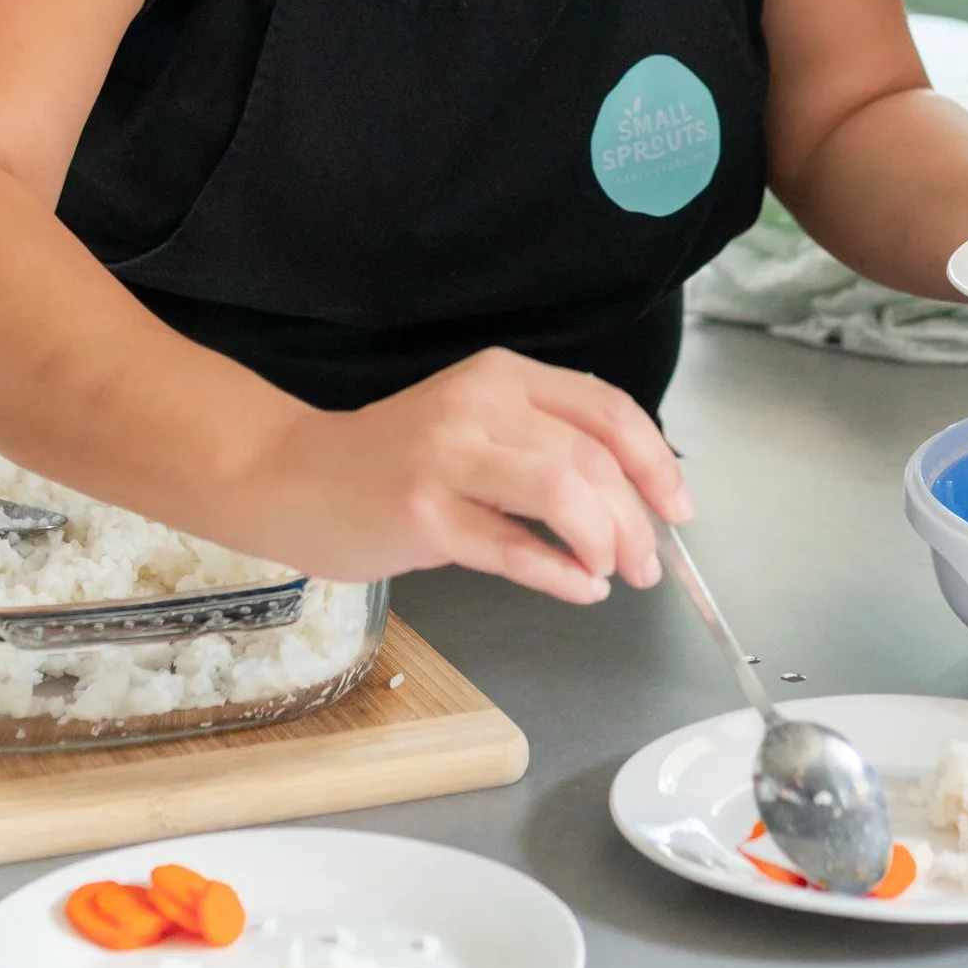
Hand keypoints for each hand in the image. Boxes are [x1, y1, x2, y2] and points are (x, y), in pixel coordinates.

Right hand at [223, 348, 690, 607]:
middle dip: (637, 519)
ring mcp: (448, 458)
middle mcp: (479, 405)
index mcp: (502, 377)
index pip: (607, 409)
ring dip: (605, 542)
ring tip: (612, 574)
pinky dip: (560, 574)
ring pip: (562, 493)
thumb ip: (541, 445)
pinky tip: (579, 589)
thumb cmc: (390, 462)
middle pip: (592, 459)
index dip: (656, 461)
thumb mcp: (472, 427)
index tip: (679, 507)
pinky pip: (513, 548)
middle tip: (648, 564)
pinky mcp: (422, 514)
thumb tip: (630, 501)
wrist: (289, 476)